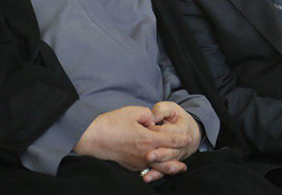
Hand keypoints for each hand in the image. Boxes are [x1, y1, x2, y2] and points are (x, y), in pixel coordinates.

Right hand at [73, 106, 191, 175]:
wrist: (93, 137)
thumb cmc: (112, 123)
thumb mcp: (132, 111)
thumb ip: (147, 115)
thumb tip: (152, 120)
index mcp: (147, 139)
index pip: (170, 140)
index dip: (180, 139)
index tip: (188, 138)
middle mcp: (144, 153)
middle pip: (167, 160)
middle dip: (178, 159)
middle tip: (186, 161)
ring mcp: (136, 162)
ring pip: (157, 168)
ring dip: (168, 168)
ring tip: (178, 168)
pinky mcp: (129, 166)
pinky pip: (145, 168)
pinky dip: (154, 169)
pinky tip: (157, 168)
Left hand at [141, 102, 201, 182]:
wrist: (190, 132)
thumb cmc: (177, 118)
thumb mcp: (172, 108)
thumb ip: (162, 110)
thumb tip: (153, 116)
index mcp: (181, 130)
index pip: (167, 131)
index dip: (155, 130)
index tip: (145, 126)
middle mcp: (180, 145)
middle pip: (169, 150)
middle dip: (159, 153)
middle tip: (148, 155)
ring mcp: (176, 156)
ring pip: (167, 162)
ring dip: (157, 165)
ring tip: (147, 164)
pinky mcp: (170, 163)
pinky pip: (163, 171)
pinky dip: (155, 175)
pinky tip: (147, 177)